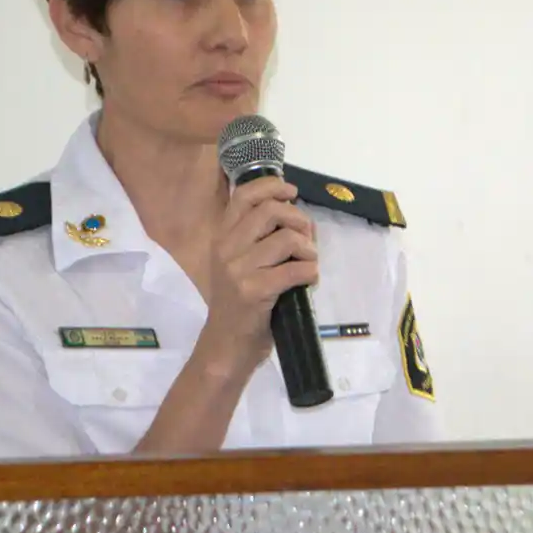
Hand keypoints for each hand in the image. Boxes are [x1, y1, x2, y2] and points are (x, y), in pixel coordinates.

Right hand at [196, 176, 318, 378]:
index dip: (272, 186)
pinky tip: (308, 281)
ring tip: (308, 264)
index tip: (292, 193)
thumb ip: (261, 239)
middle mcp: (226, 248)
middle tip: (306, 240)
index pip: (244, 195)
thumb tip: (300, 218)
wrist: (225, 346)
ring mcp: (238, 270)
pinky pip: (295, 269)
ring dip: (309, 250)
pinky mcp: (254, 291)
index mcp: (222, 238)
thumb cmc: (239, 305)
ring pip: (287, 238)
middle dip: (299, 220)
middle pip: (271, 211)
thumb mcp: (240, 265)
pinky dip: (310, 272)